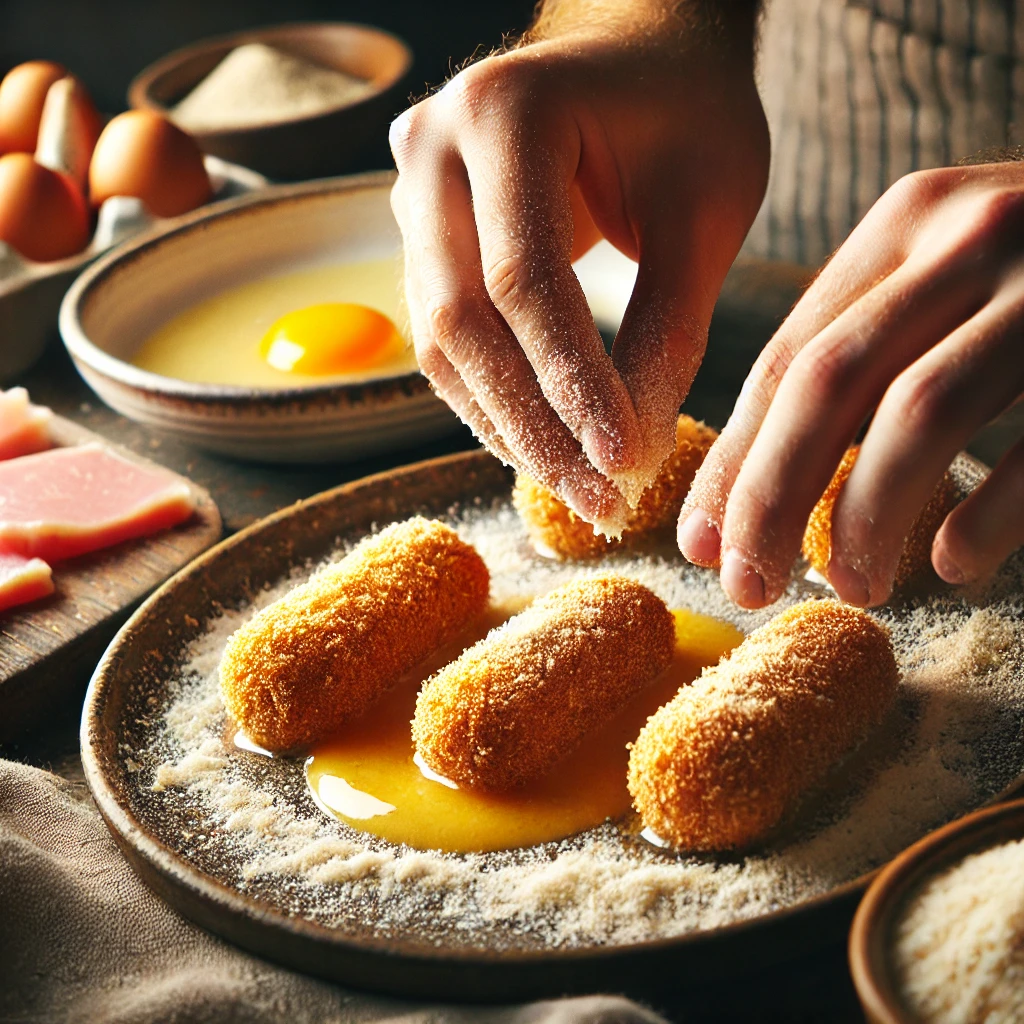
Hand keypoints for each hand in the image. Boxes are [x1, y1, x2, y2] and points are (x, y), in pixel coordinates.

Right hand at [389, 4, 767, 529]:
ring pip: (441, 344)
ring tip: (580, 488)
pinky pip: (445, 339)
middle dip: (534, 426)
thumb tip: (632, 453)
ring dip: (509, 427)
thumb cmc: (687, 113)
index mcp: (505, 111)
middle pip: (464, 323)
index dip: (571, 383)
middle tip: (600, 502)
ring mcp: (412, 193)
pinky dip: (495, 399)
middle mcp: (433, 149)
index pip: (525, 279)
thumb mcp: (704, 211)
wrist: (639, 53)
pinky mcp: (423, 238)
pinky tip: (545, 444)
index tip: (624, 462)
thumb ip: (669, 327)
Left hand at [679, 162, 1023, 606]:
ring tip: (850, 585)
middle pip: (828, 384)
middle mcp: (973, 232)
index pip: (787, 357)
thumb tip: (754, 483)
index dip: (734, 458)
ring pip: (918, 411)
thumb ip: (862, 349)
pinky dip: (990, 513)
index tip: (701, 540)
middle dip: (771, 497)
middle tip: (746, 582)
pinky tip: (954, 565)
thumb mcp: (946, 278)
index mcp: (909, 222)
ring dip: (866, 514)